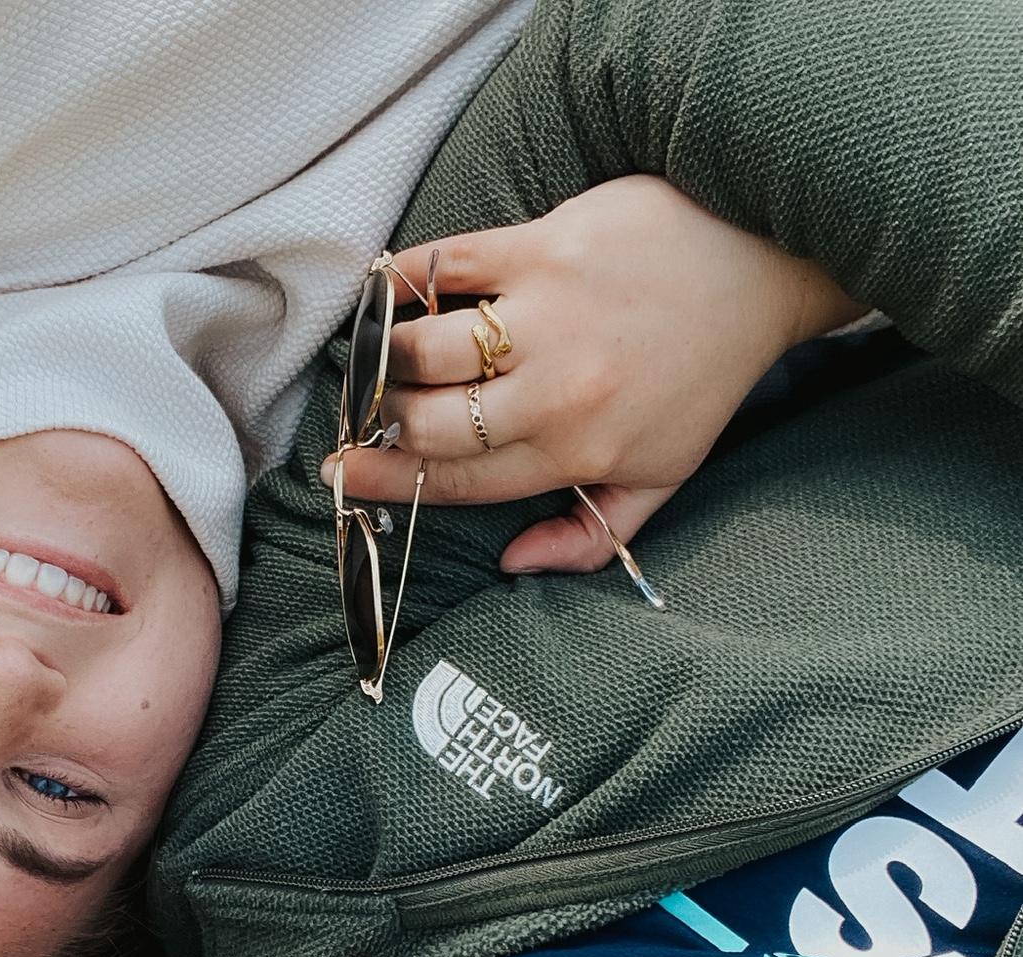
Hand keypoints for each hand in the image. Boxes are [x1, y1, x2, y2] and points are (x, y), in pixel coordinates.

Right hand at [327, 176, 866, 574]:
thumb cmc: (704, 376)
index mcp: (575, 452)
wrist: (762, 260)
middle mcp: (555, 391)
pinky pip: (446, 263)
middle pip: (426, 422)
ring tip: (380, 357)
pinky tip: (387, 291)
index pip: (454, 479)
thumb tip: (517, 565)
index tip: (341, 473)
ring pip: (422, 348)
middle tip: (366, 413)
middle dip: (381, 423)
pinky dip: (402, 278)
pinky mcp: (543, 246)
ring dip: (385, 356)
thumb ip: (591, 534)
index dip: (385, 481)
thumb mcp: (662, 475)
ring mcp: (547, 316)